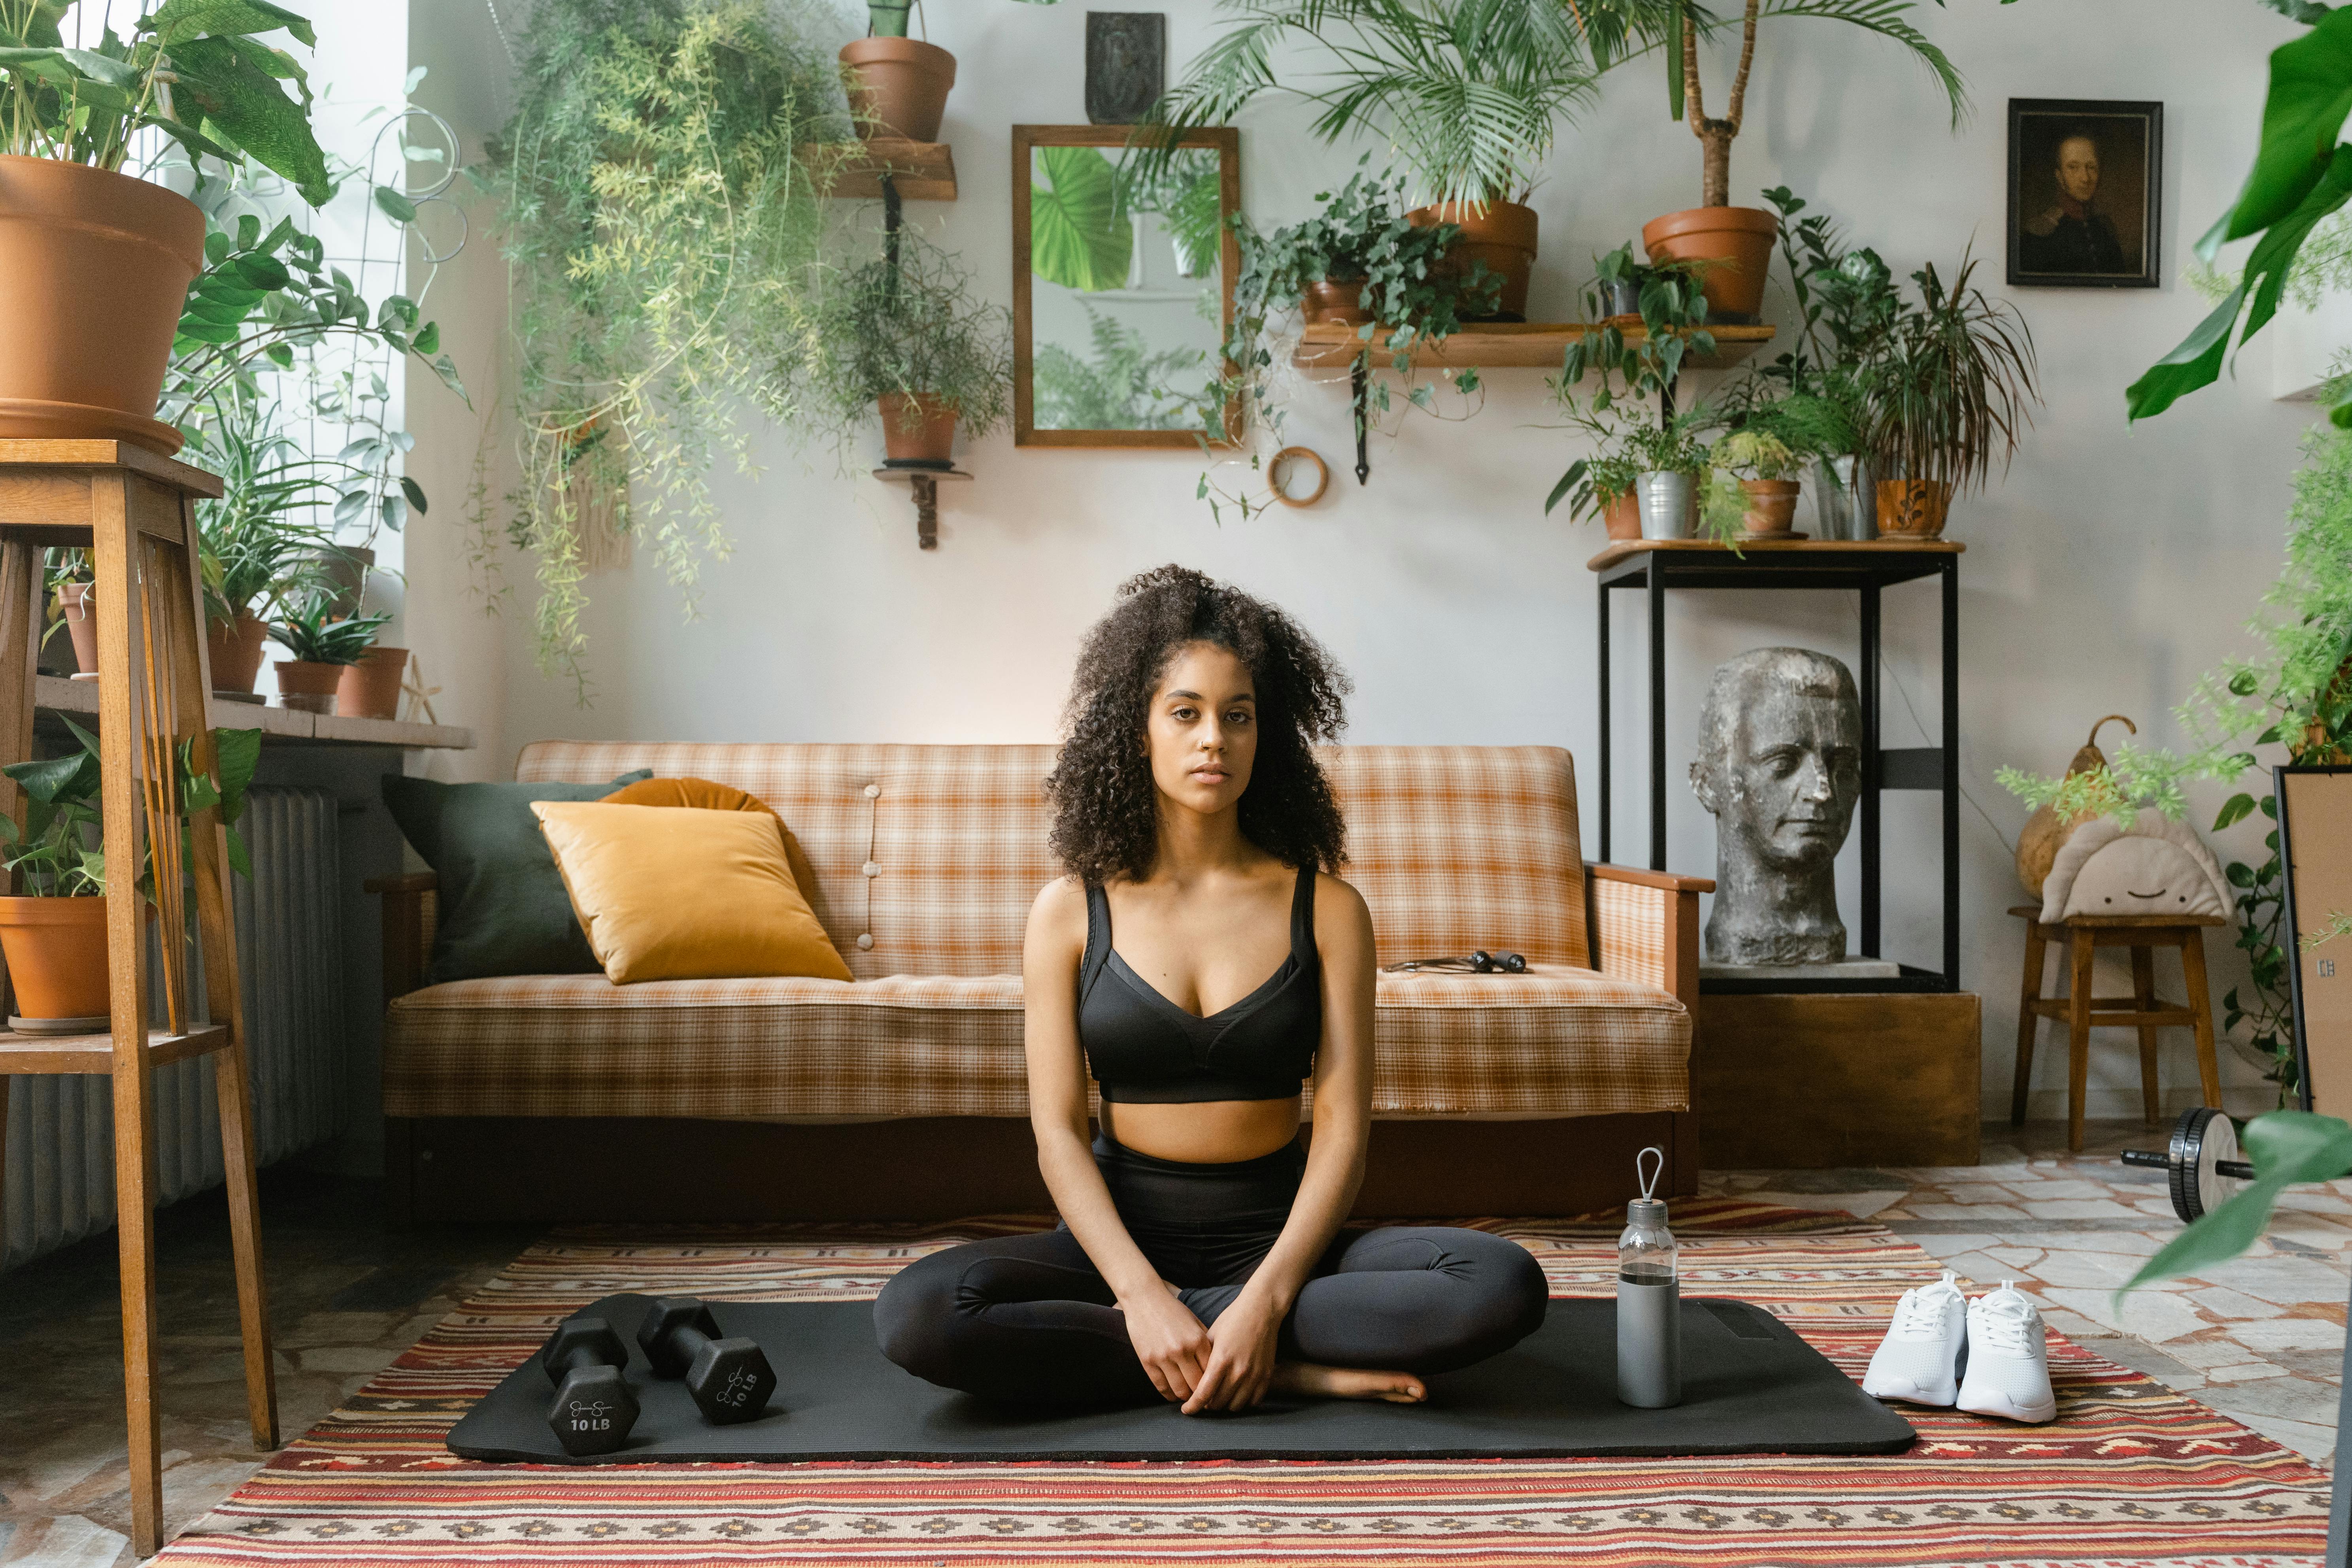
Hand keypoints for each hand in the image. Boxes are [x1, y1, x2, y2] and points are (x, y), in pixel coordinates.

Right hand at [1117, 1282, 1211, 1403]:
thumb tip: (1217, 1368)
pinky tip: (1174, 1395)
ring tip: (1189, 1399)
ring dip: (1186, 1398)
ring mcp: (1163, 1357)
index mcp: (1198, 1339)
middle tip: (1204, 1400)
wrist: (1144, 1298)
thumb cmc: (1173, 1310)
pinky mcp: (1147, 1361)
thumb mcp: (1195, 1323)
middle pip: (1197, 1385)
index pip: (1212, 1372)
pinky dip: (1169, 1395)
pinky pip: (1161, 1387)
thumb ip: (1206, 1343)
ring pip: (1180, 1391)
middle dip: (1202, 1395)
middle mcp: (1182, 1350)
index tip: (1216, 1390)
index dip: (1215, 1384)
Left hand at [1182, 1292, 1282, 1414]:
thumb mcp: (1211, 1336)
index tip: (1187, 1409)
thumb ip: (1202, 1360)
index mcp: (1221, 1360)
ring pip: (1235, 1406)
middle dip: (1207, 1404)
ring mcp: (1254, 1375)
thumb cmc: (1232, 1319)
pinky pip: (1253, 1401)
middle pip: (1218, 1403)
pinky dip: (1242, 1401)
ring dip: (1224, 1405)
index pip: (1203, 1394)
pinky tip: (1236, 1394)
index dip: (1192, 1406)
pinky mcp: (1266, 1376)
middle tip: (1202, 1399)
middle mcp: (1238, 1371)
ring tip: (1219, 1396)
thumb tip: (1192, 1381)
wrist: (1262, 1310)